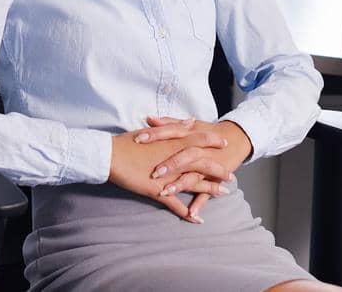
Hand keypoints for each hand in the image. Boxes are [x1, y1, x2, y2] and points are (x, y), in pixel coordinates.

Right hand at [109, 119, 234, 222]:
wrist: (111, 155)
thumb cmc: (129, 142)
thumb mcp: (153, 131)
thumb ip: (174, 127)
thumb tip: (189, 121)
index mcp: (173, 142)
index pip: (200, 141)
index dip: (214, 143)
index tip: (225, 144)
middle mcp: (174, 159)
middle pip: (203, 164)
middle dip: (219, 170)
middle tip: (230, 175)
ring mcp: (167, 177)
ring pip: (194, 184)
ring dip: (210, 190)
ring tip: (224, 194)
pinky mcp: (158, 191)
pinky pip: (175, 204)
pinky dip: (186, 213)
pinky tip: (196, 219)